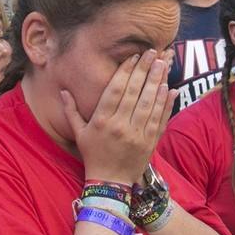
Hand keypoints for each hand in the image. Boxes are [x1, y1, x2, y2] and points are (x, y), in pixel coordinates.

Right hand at [62, 49, 173, 185]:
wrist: (110, 182)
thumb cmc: (93, 155)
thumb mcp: (79, 133)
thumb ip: (71, 111)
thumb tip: (63, 91)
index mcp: (102, 121)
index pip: (116, 90)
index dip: (126, 71)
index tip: (134, 56)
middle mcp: (120, 126)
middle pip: (135, 92)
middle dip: (144, 70)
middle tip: (152, 52)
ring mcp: (137, 134)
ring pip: (150, 103)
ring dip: (157, 81)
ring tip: (163, 64)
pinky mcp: (150, 142)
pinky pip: (160, 119)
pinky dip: (166, 103)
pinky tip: (170, 88)